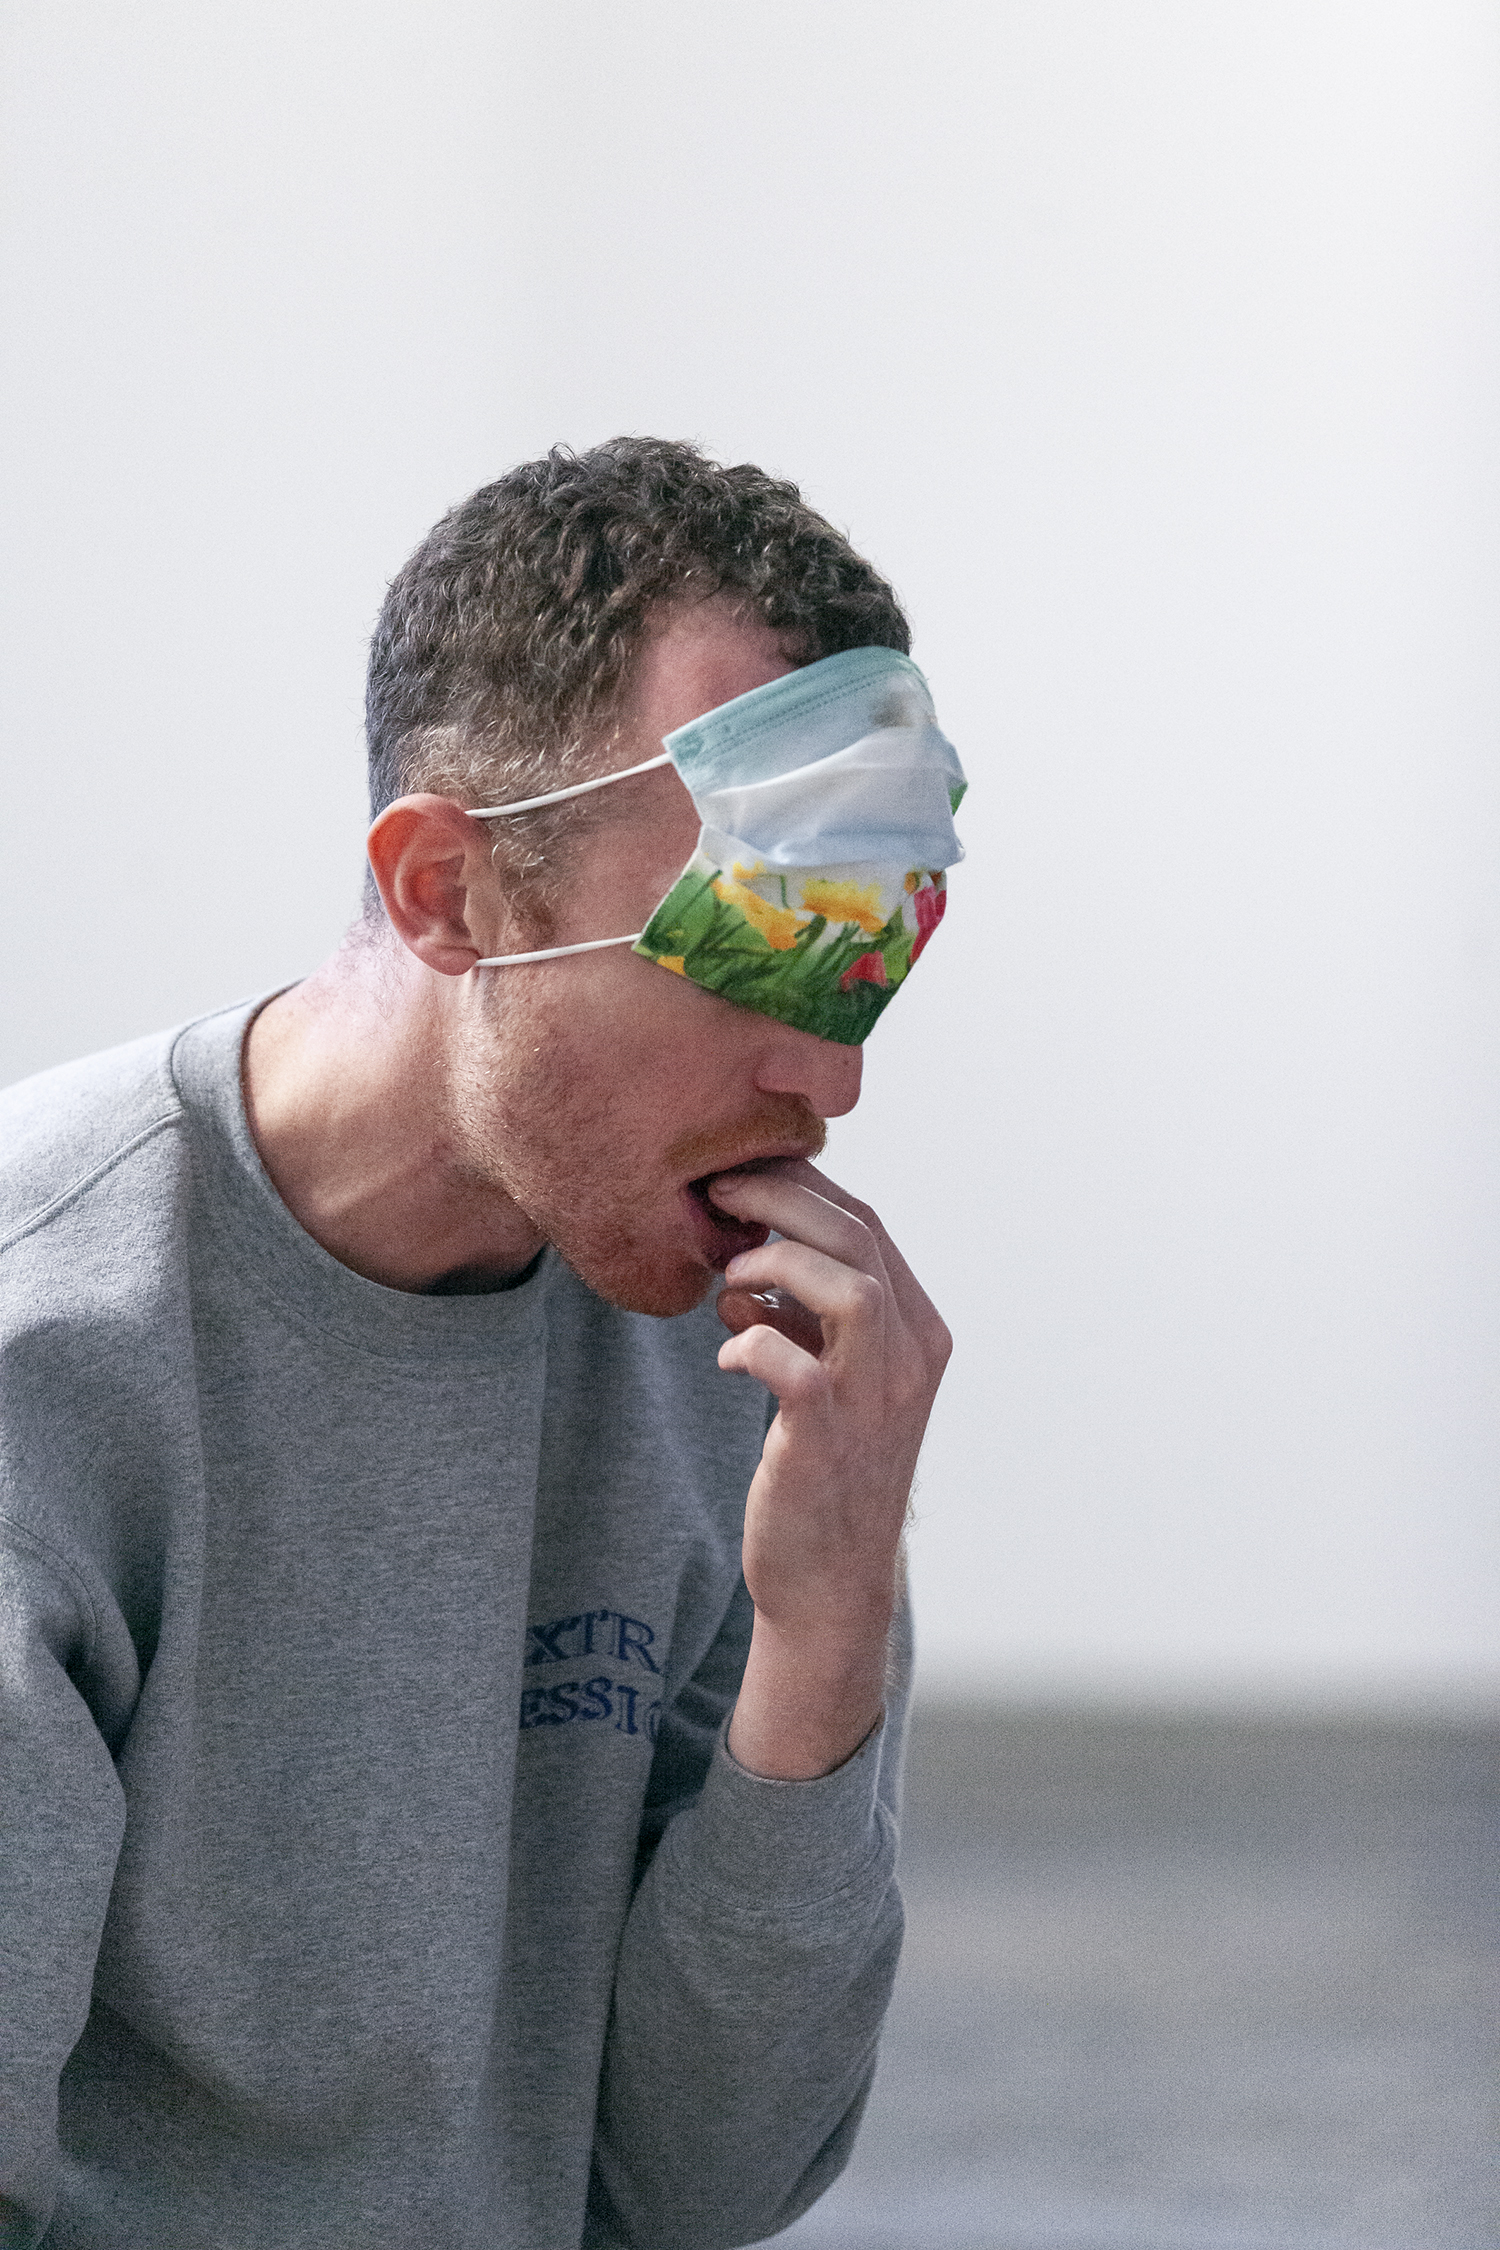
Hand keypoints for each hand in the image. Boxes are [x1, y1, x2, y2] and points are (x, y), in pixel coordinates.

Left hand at [707, 1160, 951, 1778]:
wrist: (828, 1583)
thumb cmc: (822, 1470)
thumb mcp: (834, 1374)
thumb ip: (811, 1314)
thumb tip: (748, 1256)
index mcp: (920, 1333)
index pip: (870, 1226)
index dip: (803, 1185)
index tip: (742, 1175)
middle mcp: (911, 1362)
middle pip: (860, 1238)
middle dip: (781, 1198)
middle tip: (718, 1193)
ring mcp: (874, 1403)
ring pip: (852, 1288)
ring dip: (779, 1260)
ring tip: (730, 1274)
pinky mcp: (826, 1443)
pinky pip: (795, 1367)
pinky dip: (752, 1344)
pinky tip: (729, 1356)